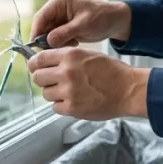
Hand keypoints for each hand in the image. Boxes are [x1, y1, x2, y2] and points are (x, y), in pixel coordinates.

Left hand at [27, 47, 148, 120]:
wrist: (128, 90)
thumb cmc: (111, 71)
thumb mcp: (88, 55)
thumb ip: (67, 57)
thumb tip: (46, 62)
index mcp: (70, 56)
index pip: (39, 59)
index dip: (35, 65)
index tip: (36, 68)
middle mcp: (66, 72)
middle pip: (38, 78)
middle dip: (43, 80)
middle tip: (53, 82)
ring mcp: (68, 91)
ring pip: (46, 94)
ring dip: (54, 94)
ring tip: (69, 92)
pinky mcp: (72, 108)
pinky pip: (55, 107)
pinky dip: (62, 105)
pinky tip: (75, 101)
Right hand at [30, 0, 131, 47]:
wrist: (113, 21)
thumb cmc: (101, 17)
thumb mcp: (84, 25)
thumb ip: (65, 32)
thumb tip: (48, 41)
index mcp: (59, 2)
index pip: (40, 17)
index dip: (36, 32)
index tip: (36, 46)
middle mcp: (56, 9)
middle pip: (41, 27)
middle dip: (46, 39)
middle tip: (55, 50)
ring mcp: (59, 19)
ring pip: (47, 34)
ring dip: (55, 42)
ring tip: (71, 43)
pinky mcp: (62, 28)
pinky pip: (55, 38)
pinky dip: (61, 43)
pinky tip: (74, 42)